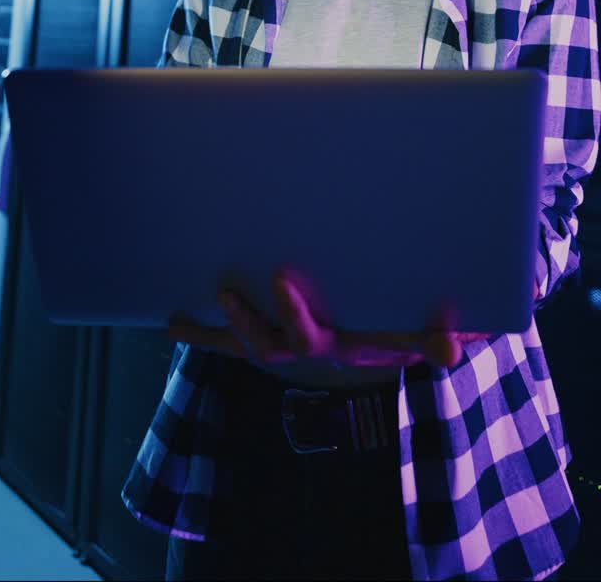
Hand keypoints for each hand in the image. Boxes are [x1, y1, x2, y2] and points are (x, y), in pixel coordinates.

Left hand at [169, 271, 494, 370]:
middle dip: (245, 321)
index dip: (291, 312)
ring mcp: (292, 341)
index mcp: (343, 344)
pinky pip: (235, 338)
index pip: (310, 336)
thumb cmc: (418, 324)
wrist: (411, 336)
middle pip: (269, 345)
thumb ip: (438, 338)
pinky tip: (172, 323)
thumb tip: (452, 347)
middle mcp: (310, 347)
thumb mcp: (428, 331)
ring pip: (247, 344)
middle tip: (224, 290)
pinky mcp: (279, 331)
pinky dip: (205, 333)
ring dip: (215, 332)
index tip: (279, 277)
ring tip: (178, 322)